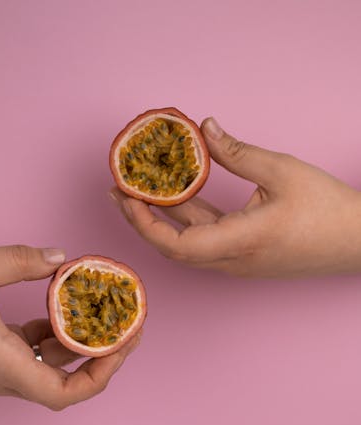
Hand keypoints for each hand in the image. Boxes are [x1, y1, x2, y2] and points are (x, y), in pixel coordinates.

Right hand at [0, 245, 139, 408]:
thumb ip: (22, 260)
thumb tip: (63, 258)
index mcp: (3, 364)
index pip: (65, 392)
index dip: (101, 374)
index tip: (122, 345)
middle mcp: (5, 377)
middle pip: (67, 383)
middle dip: (102, 358)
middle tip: (127, 327)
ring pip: (53, 369)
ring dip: (80, 345)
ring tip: (103, 314)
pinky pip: (35, 355)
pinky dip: (54, 336)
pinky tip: (62, 308)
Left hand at [110, 117, 360, 276]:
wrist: (358, 242)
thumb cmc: (328, 210)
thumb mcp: (283, 172)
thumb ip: (238, 153)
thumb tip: (205, 129)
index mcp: (242, 242)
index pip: (178, 245)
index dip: (146, 224)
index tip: (127, 197)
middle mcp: (233, 261)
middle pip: (174, 249)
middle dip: (142, 221)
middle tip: (119, 192)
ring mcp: (238, 264)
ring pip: (189, 244)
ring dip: (162, 221)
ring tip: (137, 193)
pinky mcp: (244, 258)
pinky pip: (206, 241)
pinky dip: (187, 221)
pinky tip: (176, 197)